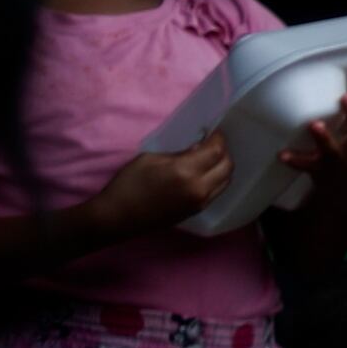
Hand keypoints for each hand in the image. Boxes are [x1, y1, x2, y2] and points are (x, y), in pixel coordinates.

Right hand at [90, 129, 237, 236]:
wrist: (118, 216)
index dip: (218, 139)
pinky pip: (217, 191)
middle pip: (227, 166)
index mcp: (185, 172)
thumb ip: (178, 153)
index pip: (216, 151)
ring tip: (209, 157)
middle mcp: (199, 188)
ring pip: (225, 180)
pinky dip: (217, 179)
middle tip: (213, 143)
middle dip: (223, 151)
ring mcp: (200, 202)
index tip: (214, 131)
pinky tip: (205, 172)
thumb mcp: (151, 159)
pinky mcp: (197, 211)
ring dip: (222, 166)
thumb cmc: (129, 184)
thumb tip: (197, 149)